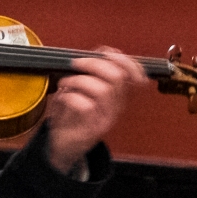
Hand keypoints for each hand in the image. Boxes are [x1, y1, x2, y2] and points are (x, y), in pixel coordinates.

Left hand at [42, 49, 148, 173]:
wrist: (63, 145)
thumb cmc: (72, 114)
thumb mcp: (85, 89)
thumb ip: (95, 72)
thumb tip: (103, 52)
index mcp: (118, 96)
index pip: (134, 74)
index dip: (124, 60)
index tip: (104, 53)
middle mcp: (116, 107)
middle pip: (116, 77)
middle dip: (94, 64)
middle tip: (75, 64)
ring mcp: (105, 119)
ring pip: (101, 90)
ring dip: (78, 80)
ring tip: (64, 83)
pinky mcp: (91, 130)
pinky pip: (85, 106)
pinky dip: (70, 96)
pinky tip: (62, 97)